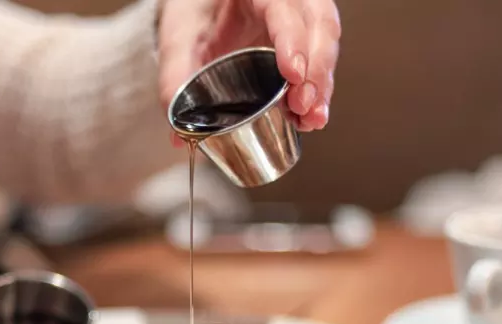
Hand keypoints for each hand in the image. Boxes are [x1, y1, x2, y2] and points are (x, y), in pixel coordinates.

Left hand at [157, 0, 339, 131]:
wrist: (200, 8)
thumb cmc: (192, 14)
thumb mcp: (178, 39)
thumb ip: (175, 76)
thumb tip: (178, 134)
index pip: (283, 7)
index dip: (293, 39)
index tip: (293, 74)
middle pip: (317, 23)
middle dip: (316, 69)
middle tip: (303, 107)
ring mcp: (298, 16)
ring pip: (326, 40)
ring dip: (322, 82)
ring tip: (311, 119)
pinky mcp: (302, 38)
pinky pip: (319, 57)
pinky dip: (317, 87)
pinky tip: (309, 116)